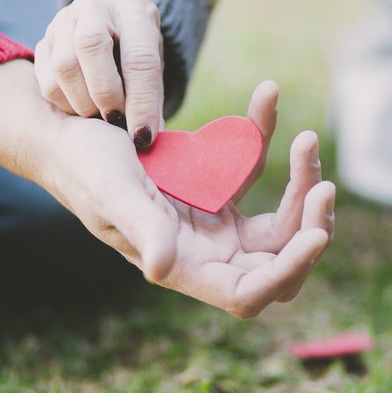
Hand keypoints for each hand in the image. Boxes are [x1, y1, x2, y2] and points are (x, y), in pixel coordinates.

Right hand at [35, 0, 162, 148]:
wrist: (113, 30)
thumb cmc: (138, 56)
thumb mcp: (155, 70)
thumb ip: (151, 99)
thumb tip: (143, 139)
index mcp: (133, 8)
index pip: (138, 58)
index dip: (141, 103)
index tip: (142, 135)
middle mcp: (95, 6)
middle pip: (91, 47)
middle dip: (106, 94)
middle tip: (117, 123)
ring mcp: (64, 20)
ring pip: (63, 64)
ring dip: (83, 102)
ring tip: (100, 119)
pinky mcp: (44, 40)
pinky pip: (45, 78)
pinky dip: (65, 103)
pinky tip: (82, 110)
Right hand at [40, 82, 334, 316]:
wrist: (68, 135)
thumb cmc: (81, 166)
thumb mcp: (110, 190)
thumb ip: (141, 229)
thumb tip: (163, 271)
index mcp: (184, 267)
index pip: (248, 294)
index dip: (287, 273)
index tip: (315, 234)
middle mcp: (208, 254)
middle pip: (281, 261)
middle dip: (310, 228)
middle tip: (323, 184)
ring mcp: (218, 225)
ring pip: (284, 222)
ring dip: (302, 183)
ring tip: (304, 139)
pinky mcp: (220, 193)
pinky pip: (258, 173)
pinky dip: (268, 140)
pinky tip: (268, 98)